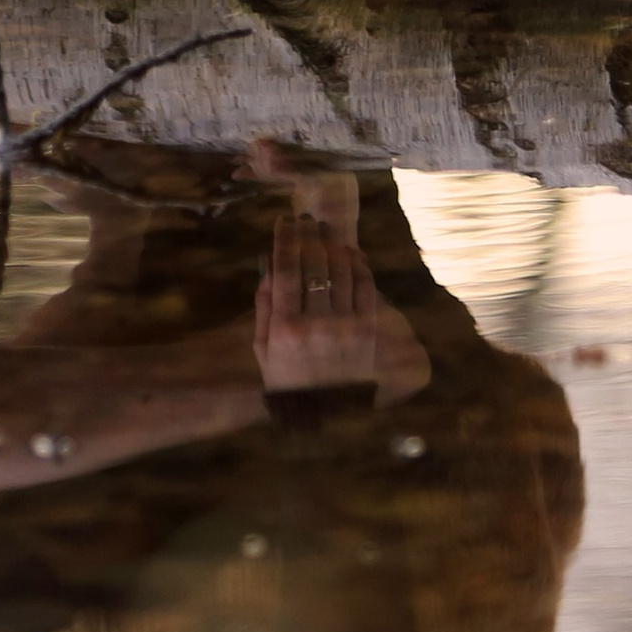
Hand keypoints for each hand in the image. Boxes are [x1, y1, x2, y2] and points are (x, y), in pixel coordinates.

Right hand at [254, 211, 380, 398]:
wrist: (325, 413)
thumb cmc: (287, 379)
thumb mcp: (263, 348)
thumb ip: (264, 306)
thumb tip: (268, 265)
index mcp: (285, 327)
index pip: (286, 269)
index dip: (286, 239)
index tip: (285, 220)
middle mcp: (316, 324)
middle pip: (314, 264)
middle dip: (310, 234)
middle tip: (308, 217)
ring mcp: (346, 327)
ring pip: (342, 271)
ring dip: (334, 244)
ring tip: (327, 229)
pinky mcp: (369, 331)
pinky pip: (366, 288)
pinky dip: (359, 265)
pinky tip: (351, 252)